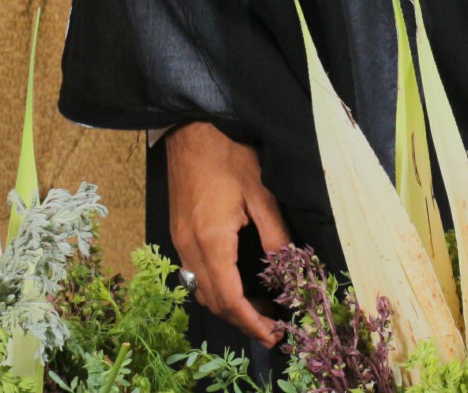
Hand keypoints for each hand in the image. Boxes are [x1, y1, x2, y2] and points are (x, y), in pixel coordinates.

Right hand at [163, 121, 289, 347]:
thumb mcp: (261, 192)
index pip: (229, 298)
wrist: (191, 131)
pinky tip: (240, 282)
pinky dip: (219, 287)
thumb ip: (274, 232)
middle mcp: (190, 248)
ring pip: (203, 290)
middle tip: (273, 327)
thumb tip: (288, 265)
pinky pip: (197, 274)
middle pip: (214, 301)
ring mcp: (181, 242)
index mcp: (211, 240)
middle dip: (244, 320)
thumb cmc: (228, 154)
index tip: (274, 335)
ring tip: (262, 307)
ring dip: (231, 305)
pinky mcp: (180, 234)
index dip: (252, 322)